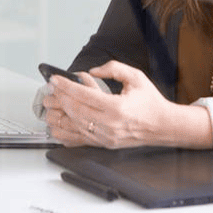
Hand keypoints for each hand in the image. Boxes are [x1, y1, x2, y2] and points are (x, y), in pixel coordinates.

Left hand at [41, 61, 207, 147]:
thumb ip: (113, 68)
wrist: (164, 126)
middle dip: (59, 99)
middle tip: (48, 90)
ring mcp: (106, 137)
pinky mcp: (105, 144)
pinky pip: (80, 140)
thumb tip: (92, 71)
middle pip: (75, 111)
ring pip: (74, 126)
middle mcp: (110, 124)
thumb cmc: (150, 102)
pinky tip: (56, 126)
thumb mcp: (135, 77)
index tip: (55, 80)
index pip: (83, 95)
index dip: (66, 86)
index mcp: (117, 107)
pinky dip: (65, 133)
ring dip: (58, 116)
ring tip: (48, 106)